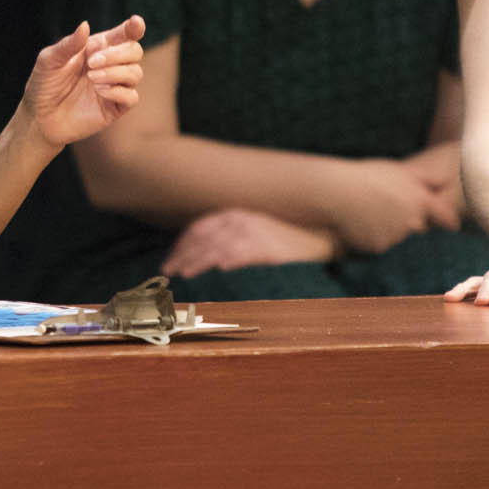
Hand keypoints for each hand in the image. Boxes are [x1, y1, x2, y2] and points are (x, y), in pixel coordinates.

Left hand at [22, 16, 145, 148]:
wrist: (39, 118)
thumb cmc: (43, 84)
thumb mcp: (49, 60)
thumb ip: (68, 44)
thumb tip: (85, 25)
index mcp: (97, 48)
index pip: (124, 34)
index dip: (134, 27)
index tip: (136, 23)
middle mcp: (110, 65)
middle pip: (134, 51)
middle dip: (117, 54)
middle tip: (91, 62)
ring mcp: (114, 86)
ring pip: (135, 72)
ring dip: (115, 72)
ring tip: (91, 78)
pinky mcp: (115, 108)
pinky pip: (131, 97)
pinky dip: (118, 91)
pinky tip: (99, 91)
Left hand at [162, 209, 341, 276]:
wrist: (319, 234)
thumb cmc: (284, 237)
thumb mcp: (253, 229)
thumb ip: (229, 236)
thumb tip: (205, 256)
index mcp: (234, 214)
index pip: (198, 229)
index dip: (180, 246)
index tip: (170, 262)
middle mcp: (240, 220)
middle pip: (203, 239)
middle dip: (182, 255)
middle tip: (169, 272)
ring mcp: (254, 233)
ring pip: (218, 248)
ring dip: (198, 261)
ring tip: (184, 274)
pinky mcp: (269, 248)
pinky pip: (245, 253)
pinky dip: (231, 259)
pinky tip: (220, 269)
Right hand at [327, 156, 462, 253]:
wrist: (336, 192)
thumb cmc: (365, 176)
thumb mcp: (397, 170)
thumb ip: (423, 178)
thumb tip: (446, 180)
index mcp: (419, 199)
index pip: (443, 215)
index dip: (448, 221)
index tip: (453, 226)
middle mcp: (412, 220)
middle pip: (417, 225)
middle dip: (408, 219)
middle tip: (385, 204)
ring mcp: (395, 236)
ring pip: (396, 235)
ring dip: (388, 227)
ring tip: (367, 209)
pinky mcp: (379, 246)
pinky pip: (379, 243)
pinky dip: (372, 236)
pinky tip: (359, 222)